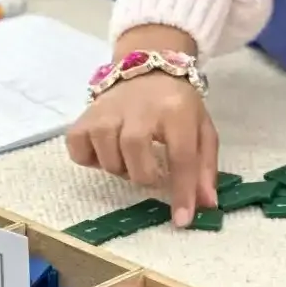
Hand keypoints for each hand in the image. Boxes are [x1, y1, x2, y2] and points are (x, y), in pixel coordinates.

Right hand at [65, 26, 218, 227]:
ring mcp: (107, 112)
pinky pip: (80, 151)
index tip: (182, 220)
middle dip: (146, 177)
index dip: (182, 192)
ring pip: (108, 159)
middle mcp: (138, 109)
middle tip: (152, 173)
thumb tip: (205, 206)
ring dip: (122, 169)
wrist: (147, 66)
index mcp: (175, 111)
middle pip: (137, 160)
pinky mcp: (85, 116)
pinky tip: (106, 151)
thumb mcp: (201, 129)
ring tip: (131, 158)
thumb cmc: (177, 104)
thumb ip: (205, 167)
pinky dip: (91, 159)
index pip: (181, 157)